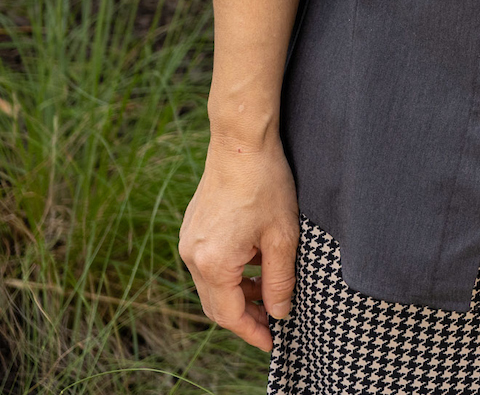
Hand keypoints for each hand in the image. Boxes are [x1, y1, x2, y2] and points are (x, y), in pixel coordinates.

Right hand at [179, 131, 300, 350]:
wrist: (240, 144)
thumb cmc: (266, 185)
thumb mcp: (283, 237)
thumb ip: (280, 281)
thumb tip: (278, 314)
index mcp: (213, 264)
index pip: (229, 316)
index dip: (251, 332)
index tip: (272, 343)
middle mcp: (191, 257)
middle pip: (216, 305)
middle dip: (244, 317)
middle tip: (273, 321)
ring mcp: (188, 242)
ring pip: (212, 285)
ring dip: (238, 294)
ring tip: (269, 290)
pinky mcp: (192, 229)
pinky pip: (208, 264)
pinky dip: (230, 273)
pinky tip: (255, 263)